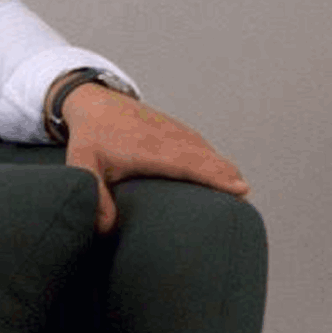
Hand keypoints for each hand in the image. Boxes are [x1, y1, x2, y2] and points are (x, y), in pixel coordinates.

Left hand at [59, 85, 248, 231]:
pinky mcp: (180, 133)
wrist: (95, 103)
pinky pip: (205, 149)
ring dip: (228, 173)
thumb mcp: (84, 165)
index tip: (240, 189)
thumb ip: (95, 196)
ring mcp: (178, 134)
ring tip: (242, 198)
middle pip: (210, 161)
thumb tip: (106, 229)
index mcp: (152, 150)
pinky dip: (219, 163)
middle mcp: (171, 140)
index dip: (216, 177)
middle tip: (248, 208)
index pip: (191, 164)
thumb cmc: (90, 137)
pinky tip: (228, 178)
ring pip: (211, 155)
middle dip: (230, 180)